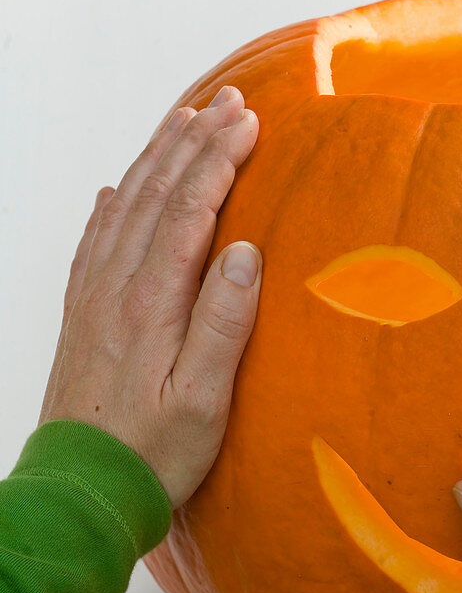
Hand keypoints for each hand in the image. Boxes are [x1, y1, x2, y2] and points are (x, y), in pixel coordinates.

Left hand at [39, 86, 260, 507]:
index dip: (220, 161)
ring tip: (184, 121)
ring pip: (126, 207)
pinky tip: (119, 190)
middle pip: (157, 196)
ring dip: (157, 159)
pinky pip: (96, 241)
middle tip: (228, 101)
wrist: (81, 491)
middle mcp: (117, 288)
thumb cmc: (154, 454)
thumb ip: (222, 325)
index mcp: (152, 304)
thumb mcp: (202, 402)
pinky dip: (113, 204)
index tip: (249, 122)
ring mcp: (94, 298)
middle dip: (194, 142)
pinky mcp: (84, 315)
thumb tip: (244, 254)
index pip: (190, 212)